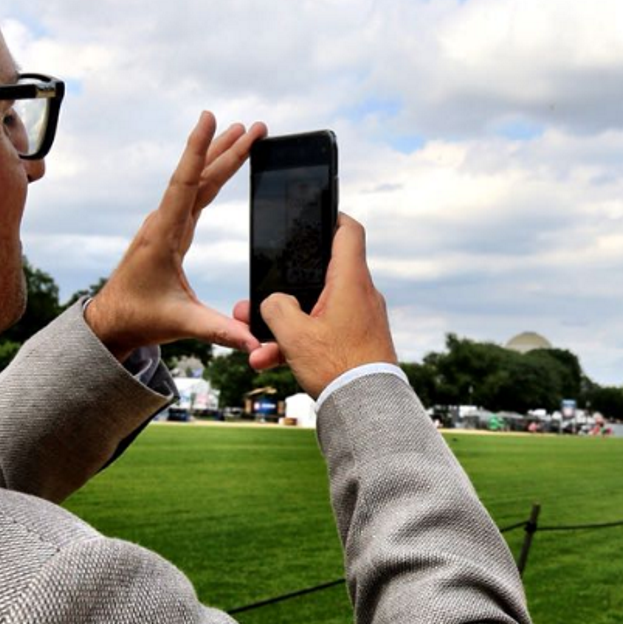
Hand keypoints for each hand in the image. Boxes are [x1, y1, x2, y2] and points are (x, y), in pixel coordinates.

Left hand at [84, 113, 265, 360]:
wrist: (112, 321)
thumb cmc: (139, 318)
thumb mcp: (181, 324)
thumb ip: (219, 331)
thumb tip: (255, 343)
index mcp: (163, 235)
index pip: (185, 183)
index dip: (198, 150)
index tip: (209, 119)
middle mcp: (163, 222)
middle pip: (199, 176)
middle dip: (226, 149)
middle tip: (254, 127)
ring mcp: (167, 224)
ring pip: (198, 182)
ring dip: (221, 157)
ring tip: (245, 134)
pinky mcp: (172, 231)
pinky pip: (196, 195)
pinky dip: (213, 176)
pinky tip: (224, 166)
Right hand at [249, 215, 395, 397]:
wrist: (367, 409)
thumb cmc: (338, 366)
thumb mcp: (293, 334)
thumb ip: (276, 308)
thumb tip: (274, 302)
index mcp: (350, 281)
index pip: (348, 231)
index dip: (330, 216)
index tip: (312, 215)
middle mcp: (360, 295)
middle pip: (319, 276)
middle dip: (283, 292)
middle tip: (255, 302)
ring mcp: (360, 319)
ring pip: (316, 311)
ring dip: (285, 326)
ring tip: (257, 345)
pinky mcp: (358, 341)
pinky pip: (324, 333)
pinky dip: (300, 343)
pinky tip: (270, 362)